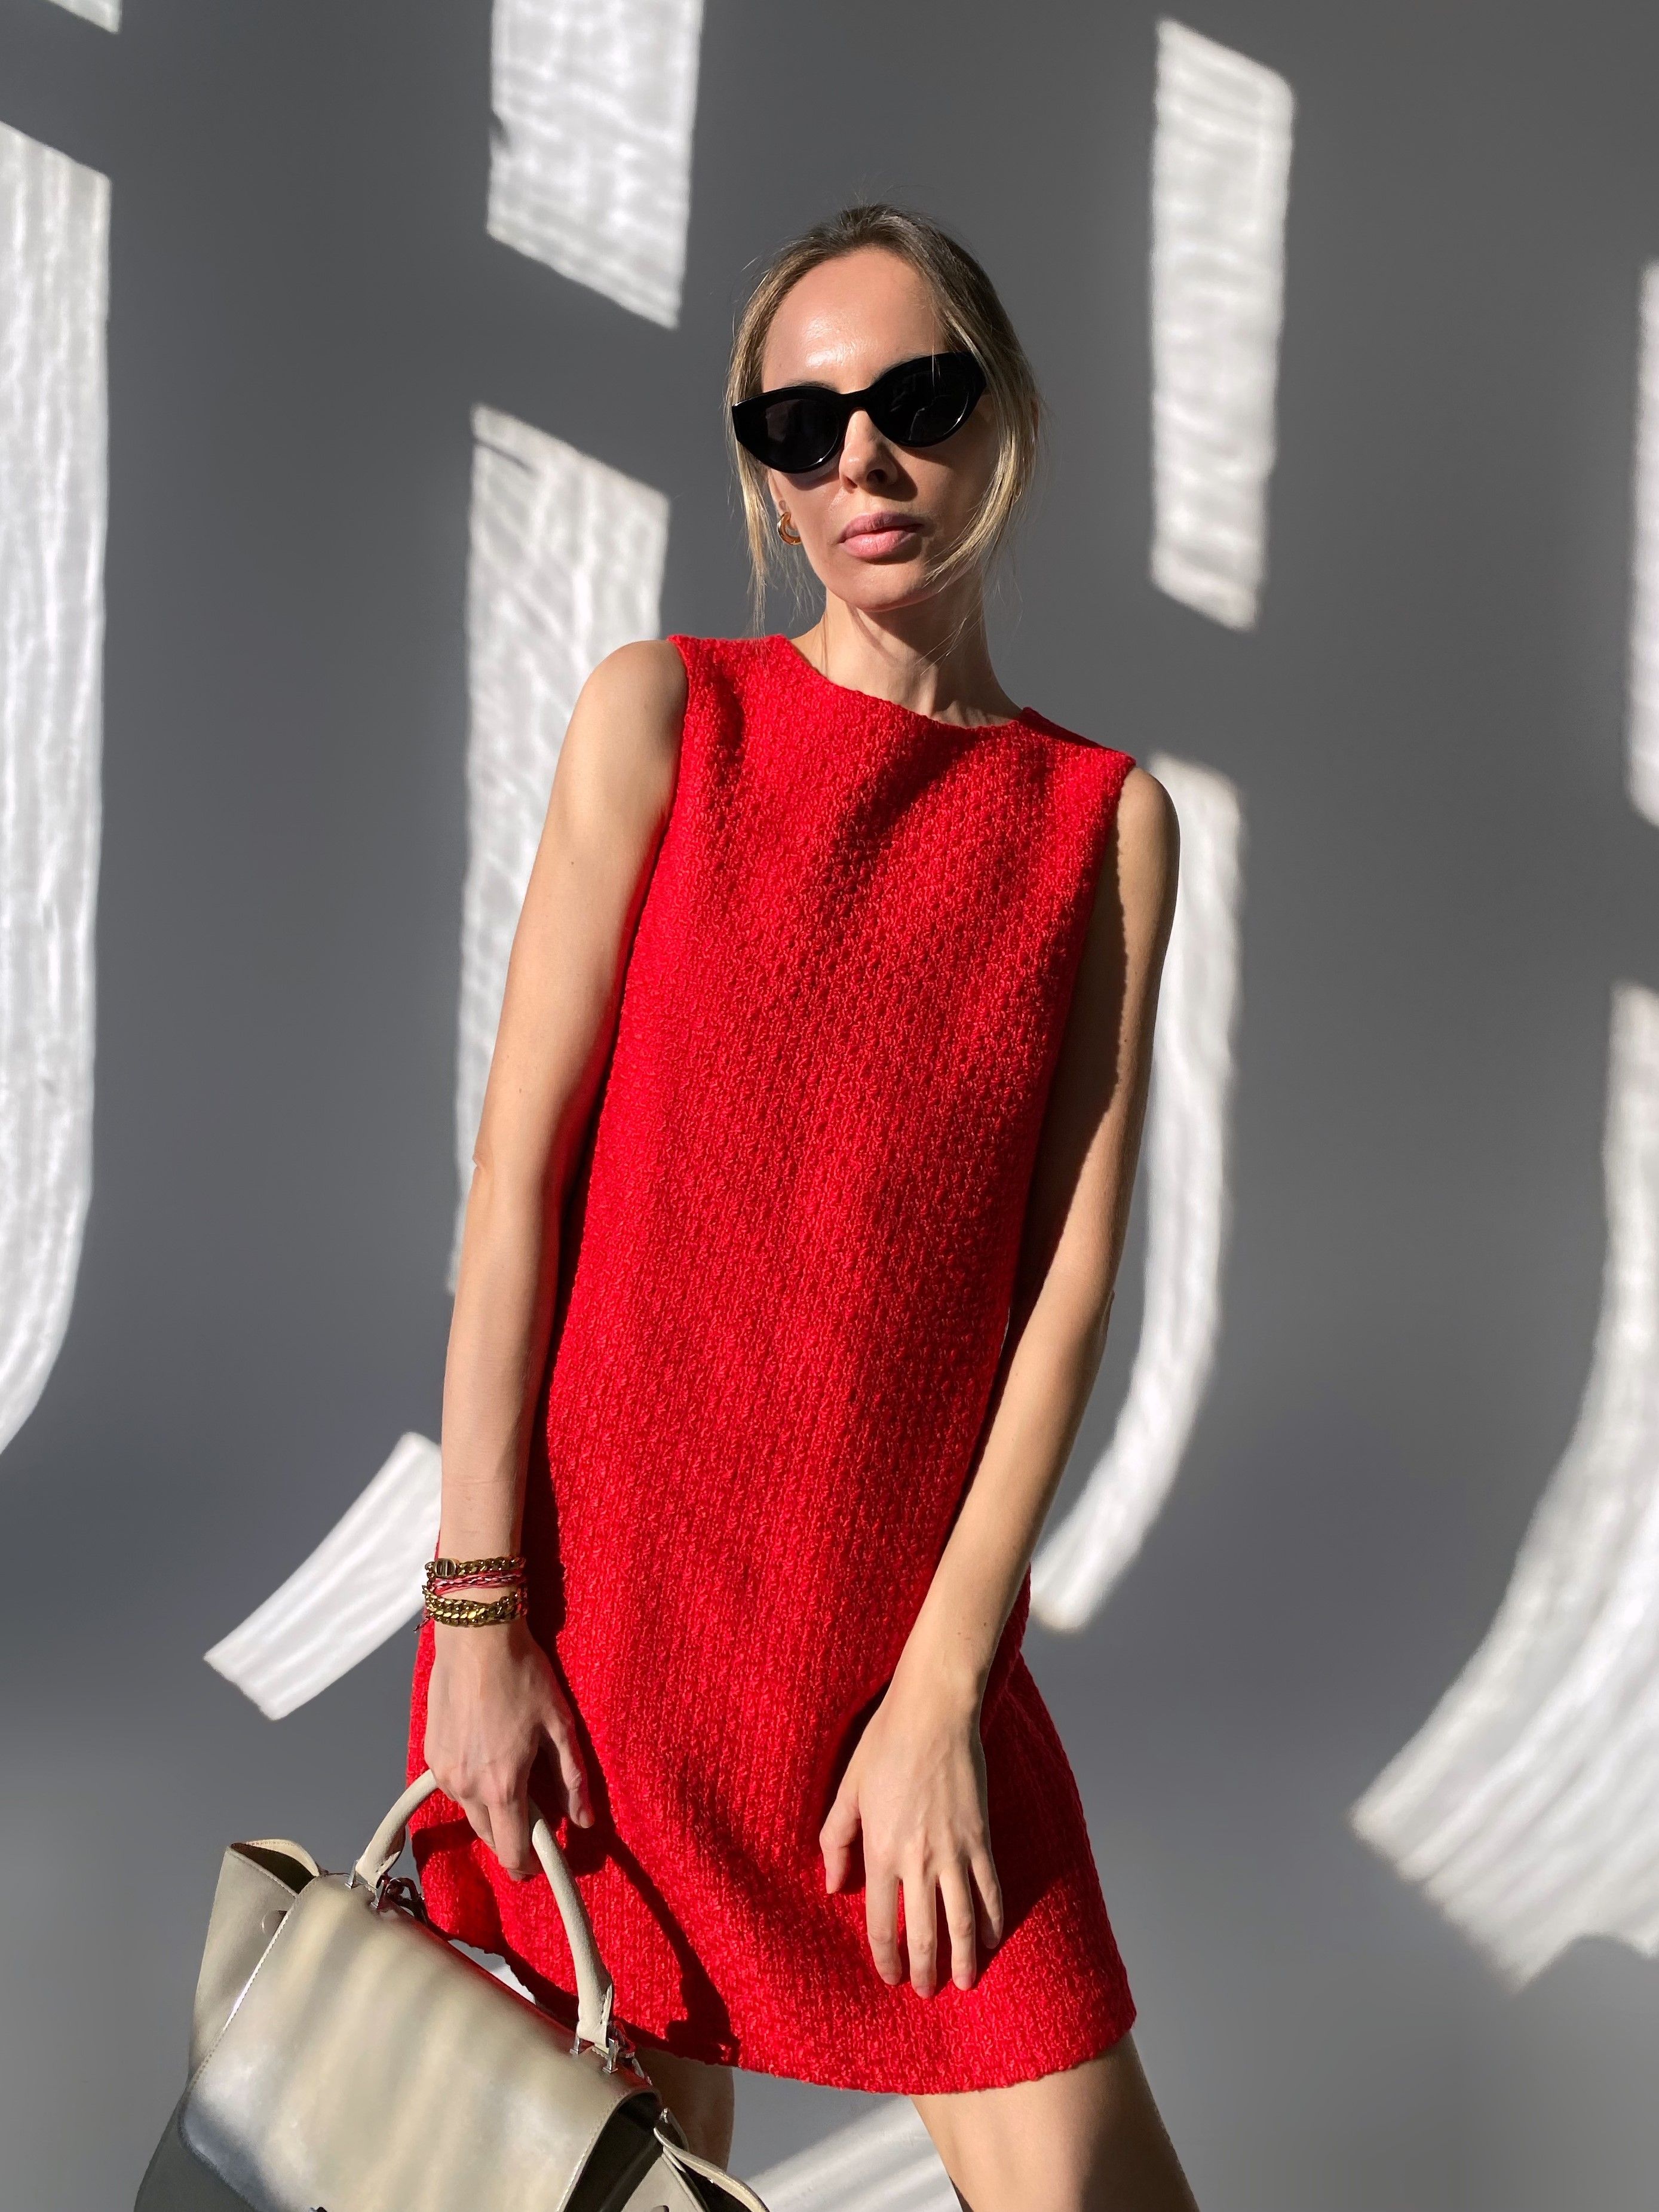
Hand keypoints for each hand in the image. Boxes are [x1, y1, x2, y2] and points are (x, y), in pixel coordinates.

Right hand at [424, 1618, 594, 1880]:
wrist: (476, 1638)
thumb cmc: (523, 1676)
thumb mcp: (559, 1725)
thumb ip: (572, 1778)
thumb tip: (583, 1820)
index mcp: (502, 1786)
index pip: (511, 1850)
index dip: (526, 1866)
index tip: (537, 1867)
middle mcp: (466, 1787)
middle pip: (487, 1836)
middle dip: (508, 1837)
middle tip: (531, 1821)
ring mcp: (443, 1771)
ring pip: (468, 1810)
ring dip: (488, 1808)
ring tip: (510, 1779)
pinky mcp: (430, 1753)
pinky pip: (452, 1784)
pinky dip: (469, 1784)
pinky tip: (486, 1757)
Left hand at [818, 1669, 1004, 1996]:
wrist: (934, 1713)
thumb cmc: (884, 1745)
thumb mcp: (847, 1790)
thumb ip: (835, 1840)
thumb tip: (830, 1886)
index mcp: (881, 1851)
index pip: (881, 1923)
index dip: (885, 1958)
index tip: (889, 1977)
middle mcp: (918, 1860)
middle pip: (924, 1933)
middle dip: (924, 1970)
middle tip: (925, 1992)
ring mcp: (954, 1851)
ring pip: (962, 1921)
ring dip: (963, 1958)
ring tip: (964, 1982)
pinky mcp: (981, 1838)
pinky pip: (991, 1890)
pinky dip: (993, 1920)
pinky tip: (991, 1939)